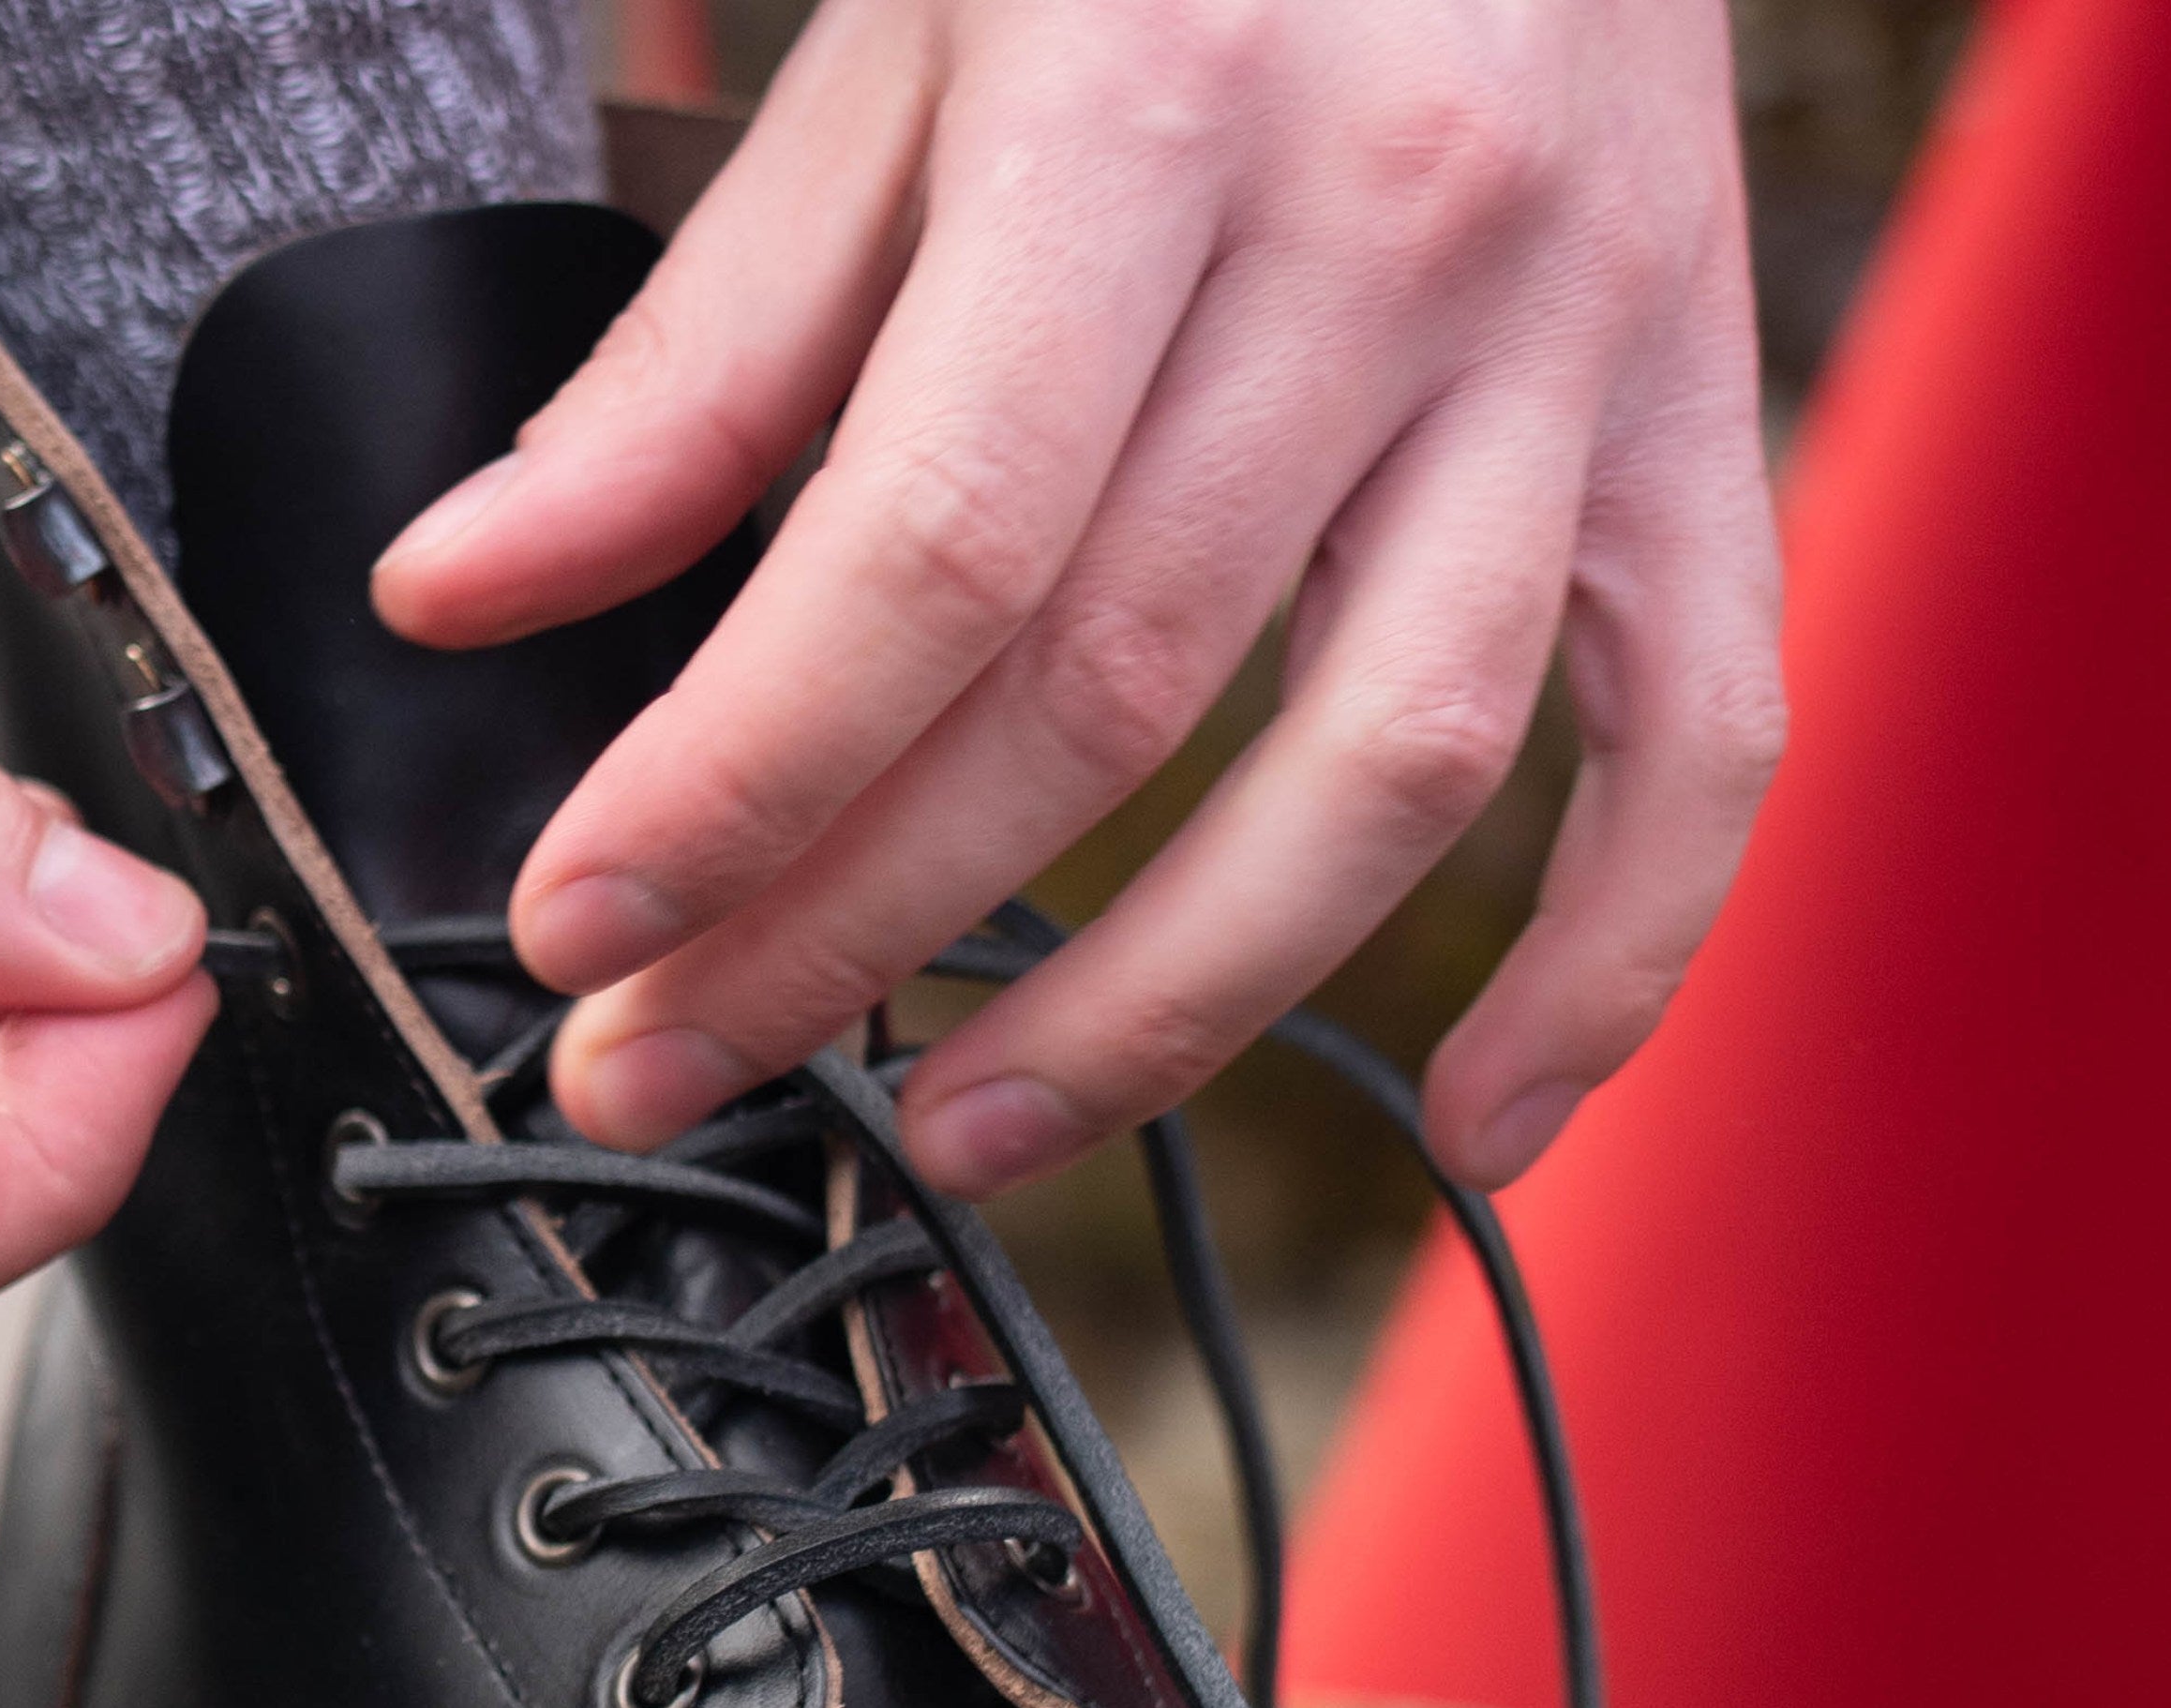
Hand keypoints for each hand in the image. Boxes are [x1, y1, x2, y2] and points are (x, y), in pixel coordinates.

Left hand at [375, 0, 1780, 1193]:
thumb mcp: (898, 38)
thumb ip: (701, 347)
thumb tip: (466, 594)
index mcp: (1152, 110)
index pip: (928, 550)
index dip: (739, 780)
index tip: (581, 927)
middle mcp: (1394, 235)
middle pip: (1109, 695)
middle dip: (851, 929)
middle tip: (666, 1061)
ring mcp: (1577, 342)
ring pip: (1387, 775)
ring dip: (1157, 1013)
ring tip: (953, 1135)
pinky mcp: (1697, 409)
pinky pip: (1704, 740)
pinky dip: (1609, 965)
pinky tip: (1473, 1131)